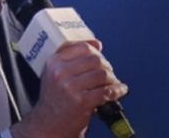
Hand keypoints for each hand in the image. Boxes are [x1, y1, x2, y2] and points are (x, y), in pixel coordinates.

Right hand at [11, 40, 127, 137]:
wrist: (48, 125)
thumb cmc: (54, 98)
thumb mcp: (55, 73)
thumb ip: (73, 57)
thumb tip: (97, 43)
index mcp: (53, 62)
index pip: (80, 47)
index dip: (94, 50)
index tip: (101, 54)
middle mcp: (60, 72)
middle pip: (93, 59)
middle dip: (106, 65)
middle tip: (109, 71)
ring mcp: (70, 87)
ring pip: (101, 74)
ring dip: (112, 78)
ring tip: (113, 82)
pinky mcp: (81, 102)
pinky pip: (106, 91)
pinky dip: (117, 90)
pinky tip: (120, 90)